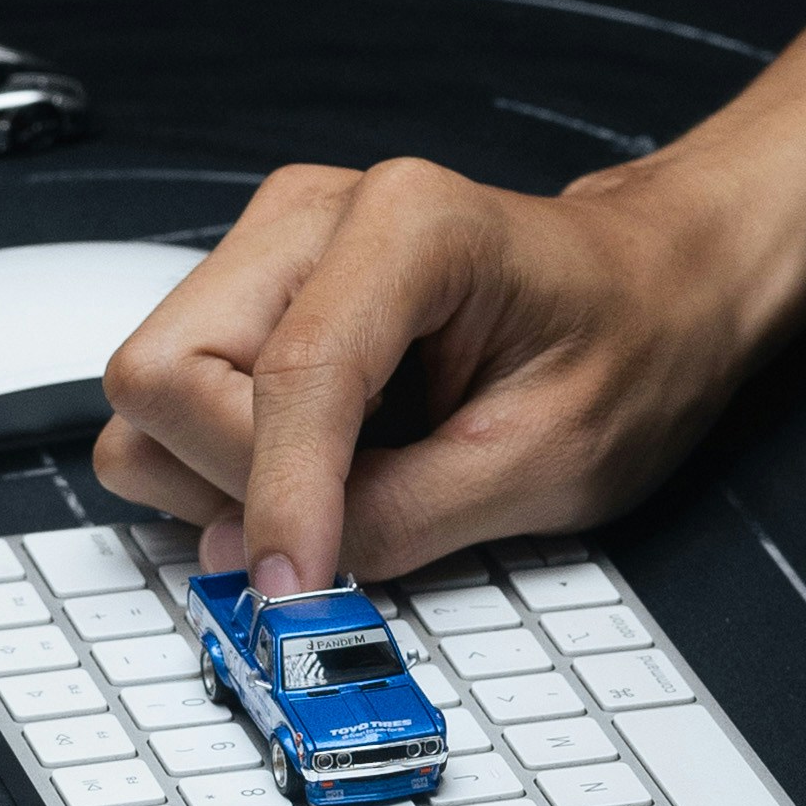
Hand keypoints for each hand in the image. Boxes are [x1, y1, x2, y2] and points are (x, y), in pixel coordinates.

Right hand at [93, 148, 798, 587]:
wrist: (652, 287)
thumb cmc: (627, 342)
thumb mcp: (550, 461)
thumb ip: (407, 519)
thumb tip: (281, 576)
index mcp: (411, 225)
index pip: (290, 373)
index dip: (282, 499)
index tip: (292, 589)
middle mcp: (314, 216)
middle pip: (165, 372)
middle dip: (232, 478)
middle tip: (338, 524)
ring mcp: (271, 249)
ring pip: (152, 390)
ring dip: (223, 473)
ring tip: (351, 480)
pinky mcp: (255, 292)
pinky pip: (179, 397)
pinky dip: (231, 457)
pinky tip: (332, 458)